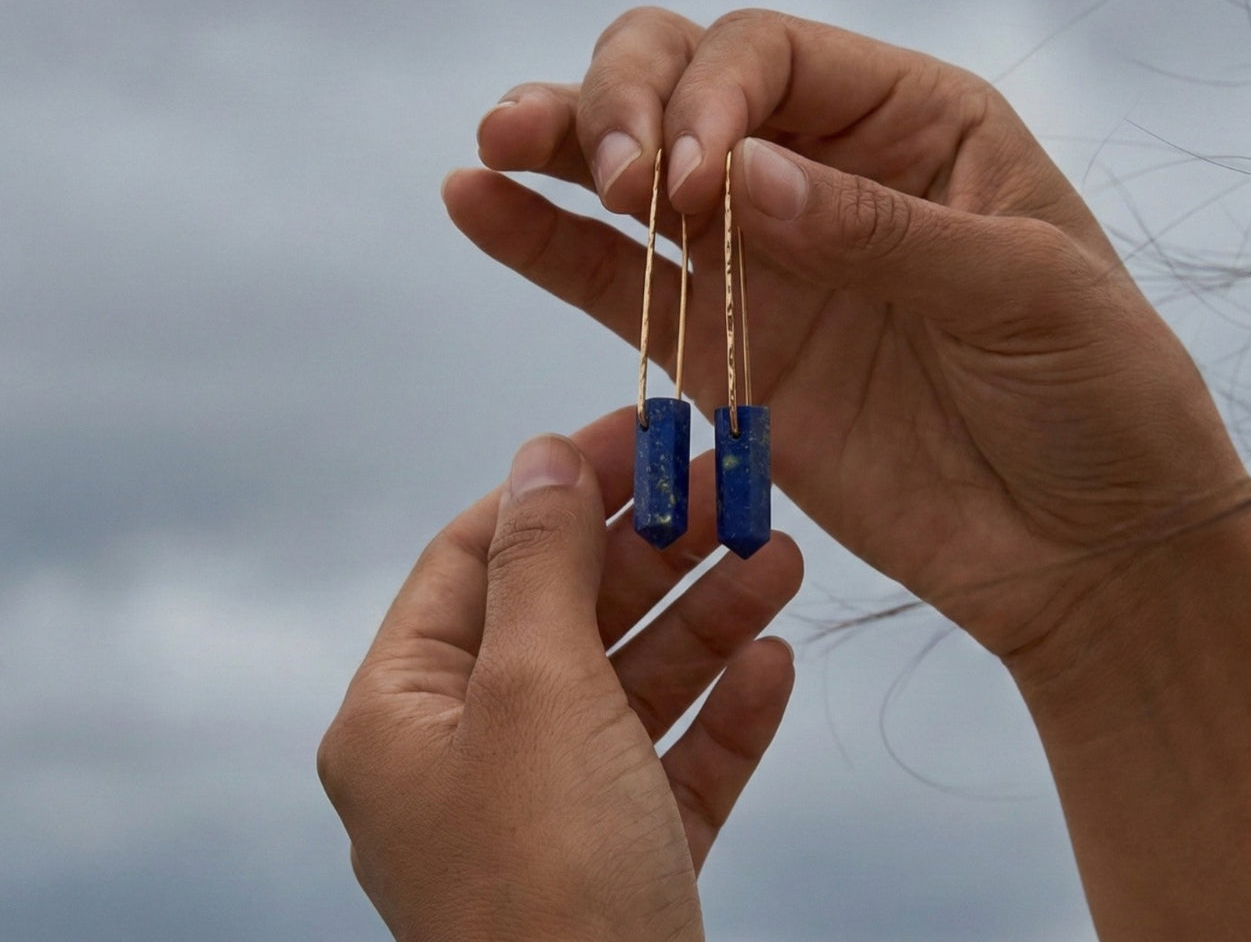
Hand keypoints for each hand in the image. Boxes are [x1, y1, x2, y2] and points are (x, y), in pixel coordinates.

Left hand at [318, 408, 801, 941]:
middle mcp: (467, 757)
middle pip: (569, 612)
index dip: (561, 485)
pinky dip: (723, 710)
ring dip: (707, 615)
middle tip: (735, 482)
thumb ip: (543, 565)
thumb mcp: (537, 693)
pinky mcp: (624, 860)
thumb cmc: (546, 887)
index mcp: (404, 714)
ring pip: (633, 680)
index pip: (478, 556)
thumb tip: (541, 454)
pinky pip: (675, 761)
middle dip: (656, 547)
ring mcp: (549, 812)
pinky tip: (773, 661)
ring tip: (780, 555)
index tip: (639, 430)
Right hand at [445, 8, 1250, 673]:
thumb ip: (878, 229)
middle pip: (684, 78)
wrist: (1091, 547)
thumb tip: (733, 174)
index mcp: (911, 119)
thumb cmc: (1098, 395)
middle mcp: (821, 167)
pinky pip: (619, 284)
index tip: (696, 178)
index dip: (709, 91)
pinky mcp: (726, 350)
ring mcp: (762, 259)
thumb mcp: (1024, 291)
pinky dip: (544, 242)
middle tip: (621, 174)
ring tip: (498, 144)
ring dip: (562, 144)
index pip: (770, 52)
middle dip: (626, 102)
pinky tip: (476, 201)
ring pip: (635, 171)